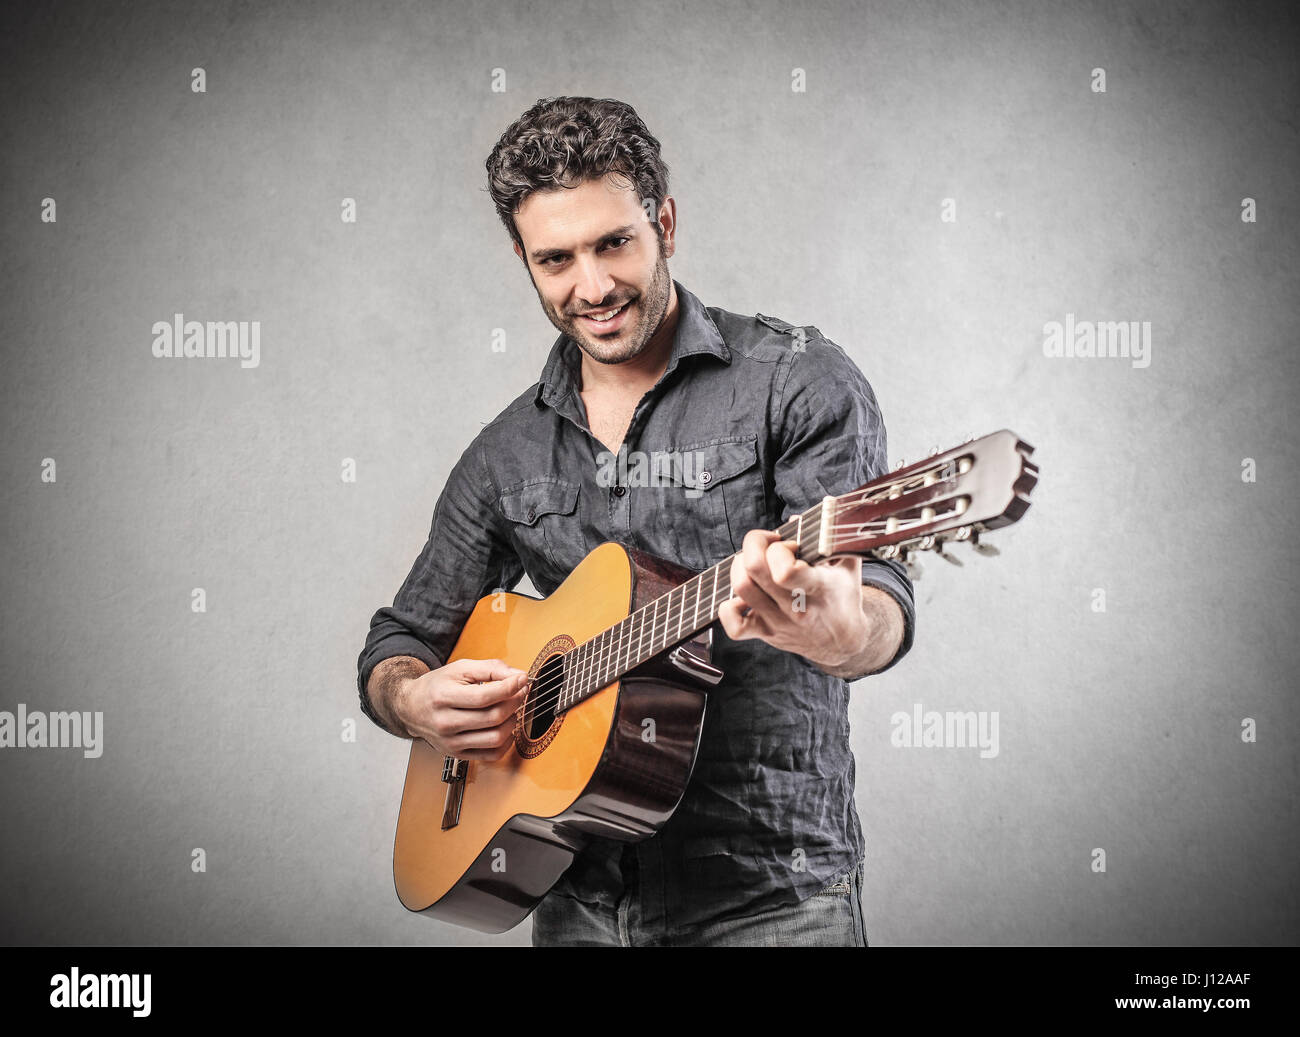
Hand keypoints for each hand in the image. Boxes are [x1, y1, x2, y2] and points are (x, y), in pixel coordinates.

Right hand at [394, 658, 529, 759]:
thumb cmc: (437, 686)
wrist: (411, 707)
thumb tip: (517, 676)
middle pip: (492, 717)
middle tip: (519, 691)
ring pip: (495, 738)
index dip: (509, 687)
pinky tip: (505, 727)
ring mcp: (450, 742)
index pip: (484, 697)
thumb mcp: (460, 668)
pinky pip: (491, 755)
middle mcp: (445, 723)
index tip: (521, 679)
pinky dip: (506, 742)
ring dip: (512, 721)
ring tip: (511, 709)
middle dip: (514, 702)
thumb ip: (490, 668)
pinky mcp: (457, 754)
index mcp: (443, 697)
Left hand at [718, 529, 870, 670]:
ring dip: (740, 566)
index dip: (780, 548)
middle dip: (755, 544)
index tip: (789, 544)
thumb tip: (796, 518)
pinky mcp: (766, 634)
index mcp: (819, 589)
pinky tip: (742, 596)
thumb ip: (828, 536)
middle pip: (754, 569)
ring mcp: (779, 623)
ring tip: (754, 562)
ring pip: (741, 588)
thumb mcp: (846, 563)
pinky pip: (734, 626)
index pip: (786, 570)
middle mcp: (796, 609)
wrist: (843, 641)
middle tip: (767, 544)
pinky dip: (729, 608)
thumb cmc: (843, 596)